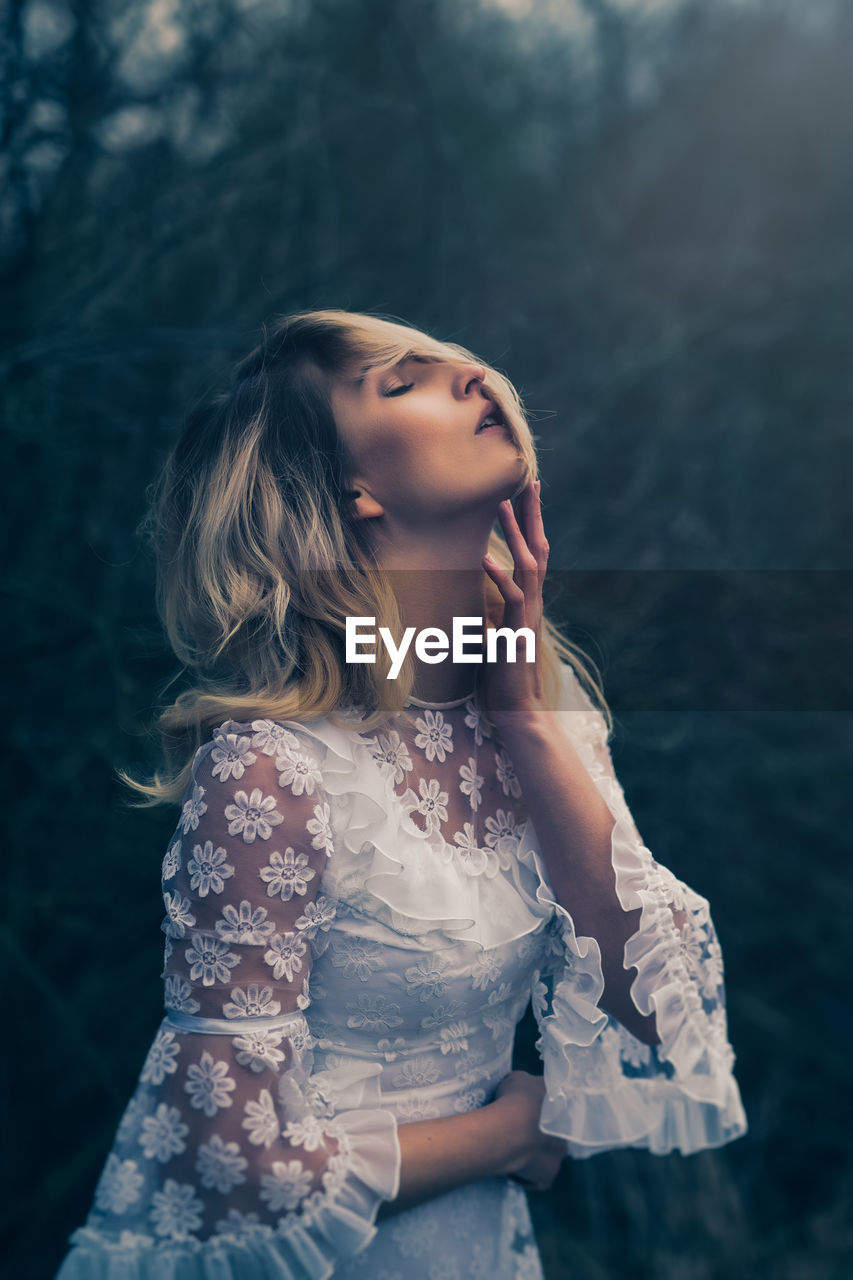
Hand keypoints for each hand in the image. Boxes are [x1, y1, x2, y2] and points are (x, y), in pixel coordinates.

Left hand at [482, 479, 549, 720]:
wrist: (517, 711)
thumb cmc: (502, 679)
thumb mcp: (491, 639)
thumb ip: (490, 617)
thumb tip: (478, 603)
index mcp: (525, 603)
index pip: (531, 554)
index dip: (529, 524)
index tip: (525, 493)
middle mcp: (531, 604)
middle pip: (536, 549)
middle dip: (531, 515)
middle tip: (528, 480)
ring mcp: (527, 617)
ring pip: (527, 566)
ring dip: (515, 533)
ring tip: (503, 504)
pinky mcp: (517, 633)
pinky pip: (511, 598)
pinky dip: (498, 575)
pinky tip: (484, 557)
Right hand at [493, 1070, 566, 1190]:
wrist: (512, 1128)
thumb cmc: (514, 1099)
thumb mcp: (518, 1079)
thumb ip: (527, 1086)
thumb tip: (525, 1092)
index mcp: (562, 1102)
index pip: (555, 1105)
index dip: (539, 1108)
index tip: (526, 1109)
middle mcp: (566, 1128)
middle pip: (553, 1130)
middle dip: (539, 1131)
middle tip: (518, 1129)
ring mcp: (559, 1154)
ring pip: (547, 1153)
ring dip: (534, 1152)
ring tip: (512, 1149)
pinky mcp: (547, 1175)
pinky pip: (536, 1177)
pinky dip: (525, 1175)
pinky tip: (511, 1167)